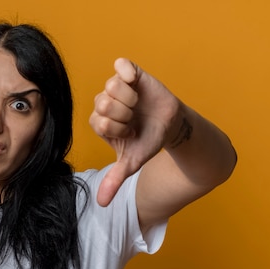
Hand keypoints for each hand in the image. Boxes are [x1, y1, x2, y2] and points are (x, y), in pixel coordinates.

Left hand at [89, 58, 180, 205]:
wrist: (170, 126)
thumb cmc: (147, 141)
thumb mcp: (132, 162)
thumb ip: (114, 179)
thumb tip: (101, 203)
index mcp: (100, 122)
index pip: (99, 122)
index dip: (119, 129)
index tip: (130, 132)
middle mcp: (104, 102)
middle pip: (103, 103)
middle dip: (125, 115)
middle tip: (135, 119)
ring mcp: (116, 86)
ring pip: (111, 86)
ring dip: (130, 99)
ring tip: (139, 105)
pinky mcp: (129, 72)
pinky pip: (121, 65)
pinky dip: (127, 72)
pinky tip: (136, 82)